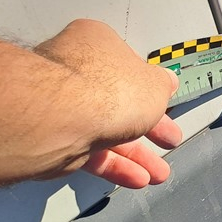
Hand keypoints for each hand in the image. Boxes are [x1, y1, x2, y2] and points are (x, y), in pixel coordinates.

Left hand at [34, 20, 182, 188]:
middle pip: (119, 102)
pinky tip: (135, 177)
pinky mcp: (55, 136)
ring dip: (135, 154)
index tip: (164, 103)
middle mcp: (76, 70)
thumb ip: (162, 86)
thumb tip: (165, 83)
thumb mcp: (154, 85)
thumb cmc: (106, 89)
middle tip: (166, 138)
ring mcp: (63, 105)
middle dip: (148, 128)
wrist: (61, 118)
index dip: (149, 88)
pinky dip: (114, 165)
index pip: (128, 66)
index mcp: (98, 44)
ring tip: (157, 171)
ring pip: (106, 131)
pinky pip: (90, 151)